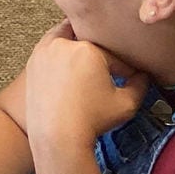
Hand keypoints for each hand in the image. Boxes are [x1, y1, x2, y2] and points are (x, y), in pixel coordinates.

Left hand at [24, 20, 149, 151]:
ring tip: (86, 60)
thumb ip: (140, 84)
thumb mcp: (126, 104)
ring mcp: (43, 52)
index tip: (128, 78)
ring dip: (76, 44)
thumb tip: (142, 76)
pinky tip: (66, 65)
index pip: (113, 55)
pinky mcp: (32, 63)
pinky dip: (58, 52)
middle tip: (106, 62)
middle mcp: (63, 45)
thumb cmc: (90, 120)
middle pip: (87, 39)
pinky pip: (48, 49)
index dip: (125, 68)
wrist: (56, 135)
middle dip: (99, 49)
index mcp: (88, 49)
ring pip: (64, 38)